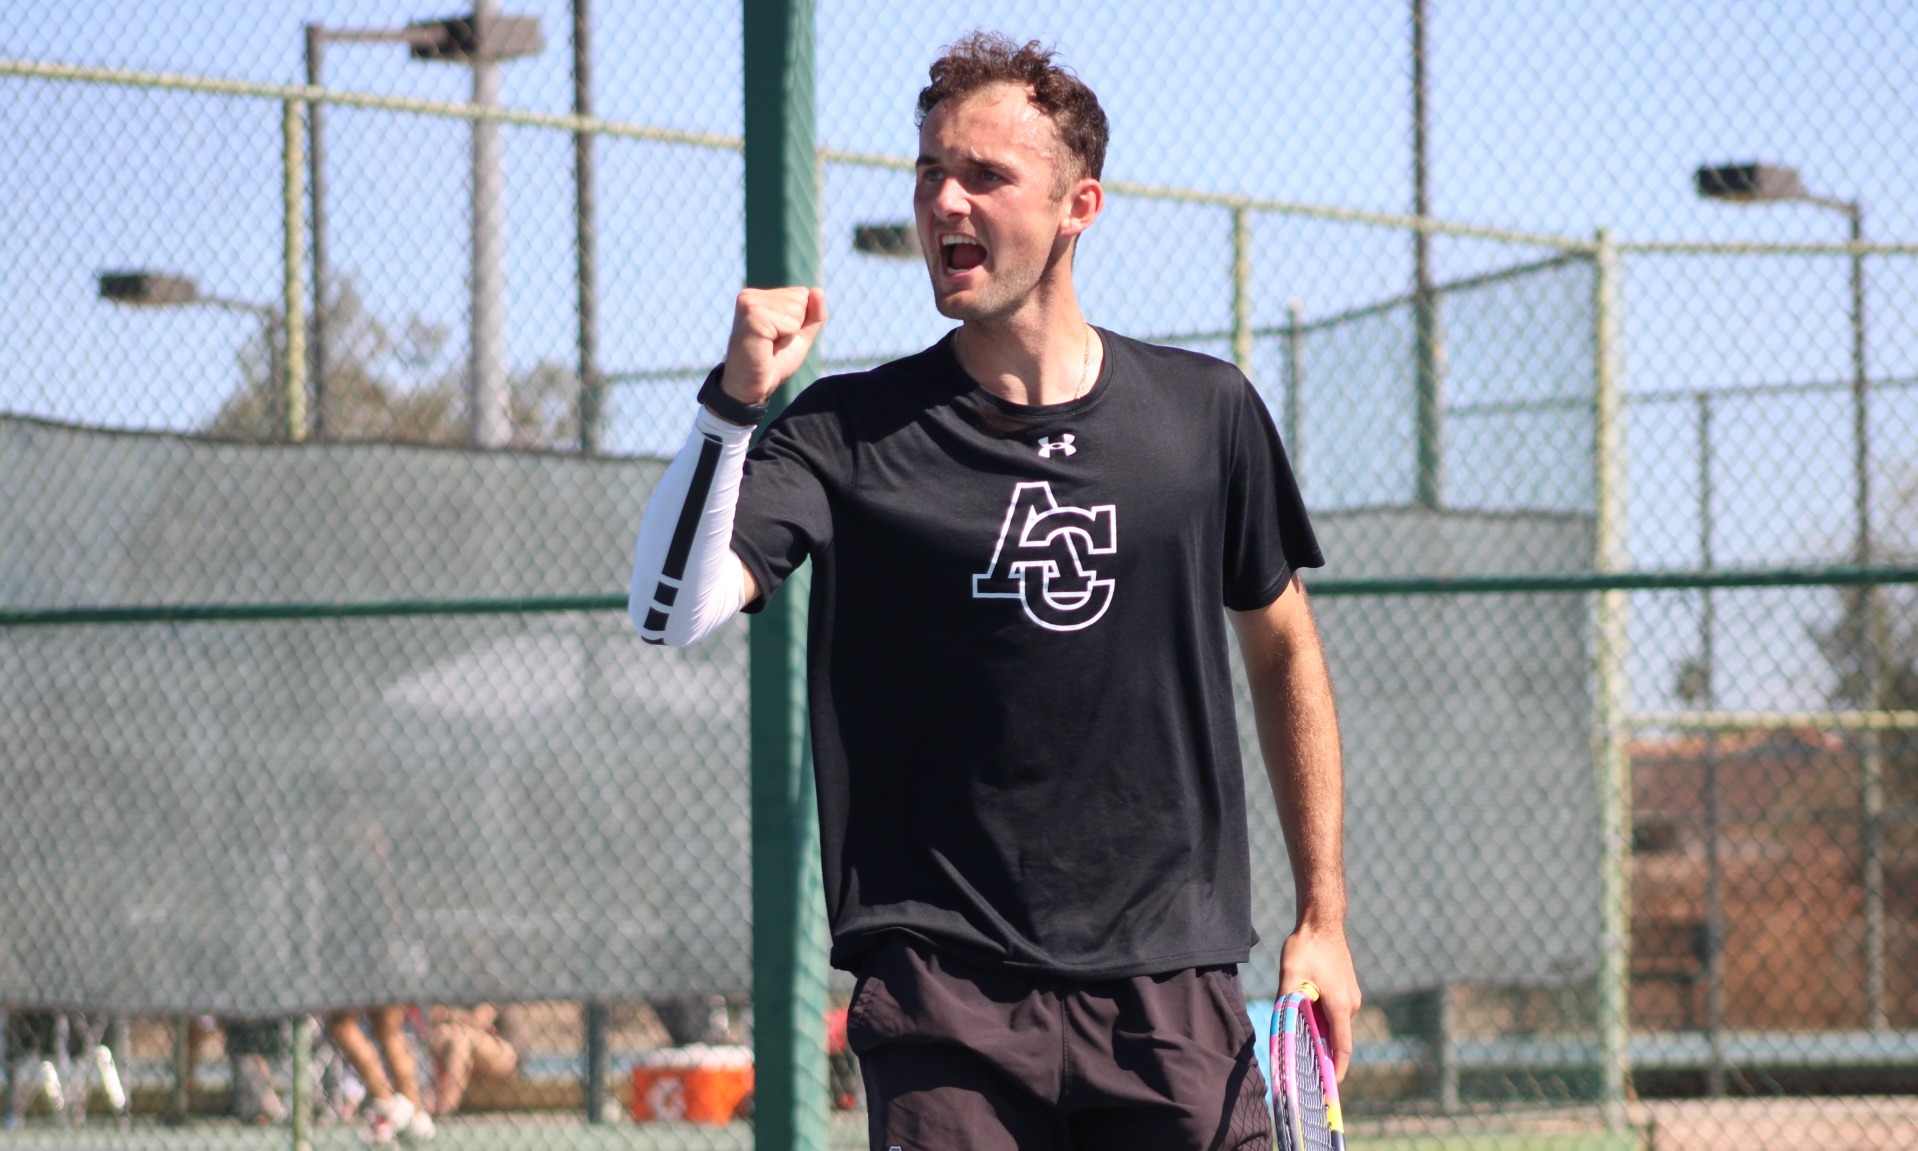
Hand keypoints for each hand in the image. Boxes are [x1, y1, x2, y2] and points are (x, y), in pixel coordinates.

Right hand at [722, 286, 827, 404]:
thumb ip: (813, 314)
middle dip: (794, 327)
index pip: (802, 294)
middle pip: (801, 299)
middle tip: (773, 344)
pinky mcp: (753, 316)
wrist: (752, 388)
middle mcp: (751, 295)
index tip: (777, 337)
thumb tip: (818, 290)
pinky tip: (766, 347)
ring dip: (789, 335)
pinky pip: (790, 324)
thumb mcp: (799, 336)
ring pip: (797, 309)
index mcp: (759, 296)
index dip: (798, 321)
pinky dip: (785, 340)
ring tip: (769, 345)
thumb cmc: (773, 362)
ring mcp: (750, 304)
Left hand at [1278, 921, 1360, 1079]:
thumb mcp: (1290, 975)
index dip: (1336, 1068)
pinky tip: (1304, 1015)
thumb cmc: (1307, 946)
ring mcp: (1351, 996)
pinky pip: (1335, 1012)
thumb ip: (1287, 1002)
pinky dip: (1322, 1020)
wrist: (1322, 922)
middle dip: (1322, 1053)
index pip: (1342, 1046)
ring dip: (1319, 1033)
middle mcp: (1350, 1003)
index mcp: (1339, 1004)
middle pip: (1337, 1037)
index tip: (1330, 1085)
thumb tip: (1280, 1026)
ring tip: (1299, 1039)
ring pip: (1334, 1024)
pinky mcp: (1347, 989)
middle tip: (1303, 1066)